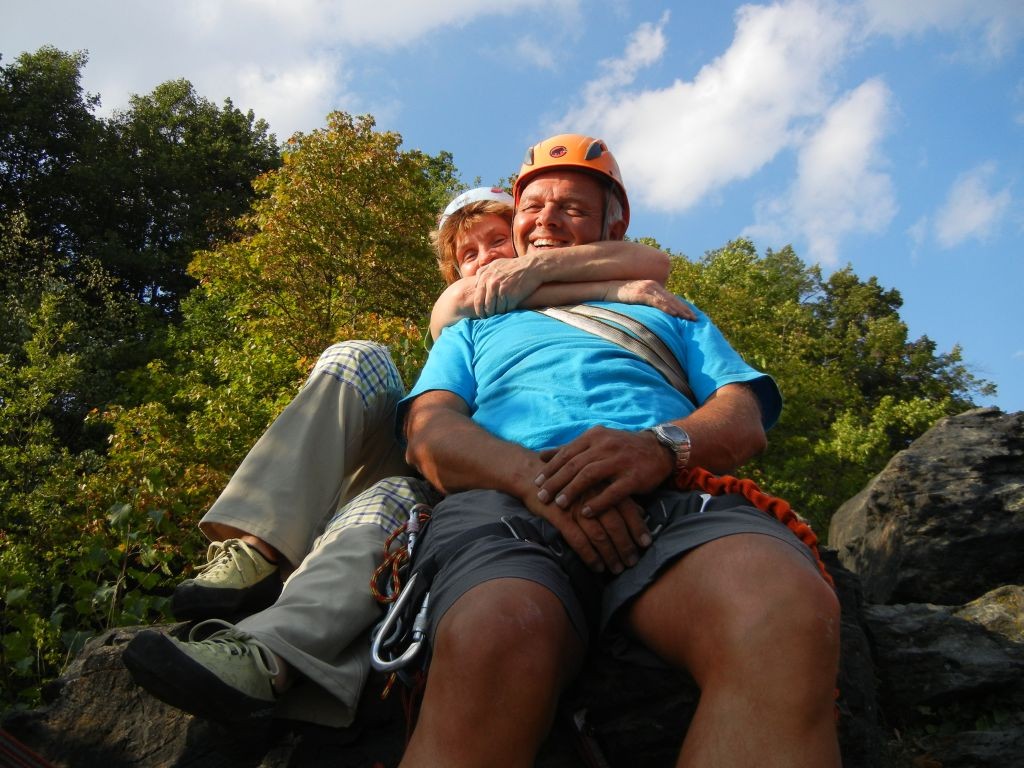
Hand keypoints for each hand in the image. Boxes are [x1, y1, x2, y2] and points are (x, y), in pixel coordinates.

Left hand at [472, 257, 542, 317]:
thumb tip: (474, 285)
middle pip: (486, 307)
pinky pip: (507, 310)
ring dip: (497, 314)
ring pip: (496, 310)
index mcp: (485, 277)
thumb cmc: (513, 266)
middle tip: (488, 319)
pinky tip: (508, 311)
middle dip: (486, 315)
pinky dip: (507, 312)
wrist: (532, 266)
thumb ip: (482, 273)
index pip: (478, 299)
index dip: (479, 309)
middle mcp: (492, 284)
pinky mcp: (513, 296)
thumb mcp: (495, 264)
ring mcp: (502, 290)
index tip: (481, 314)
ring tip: (498, 316)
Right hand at [525, 489, 650, 574]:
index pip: (627, 508)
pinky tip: (597, 567)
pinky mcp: (560, 516)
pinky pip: (578, 540)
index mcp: (603, 485)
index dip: (638, 527)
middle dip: (626, 546)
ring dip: (610, 555)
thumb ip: (618, 496)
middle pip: (615, 524)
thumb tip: (641, 511)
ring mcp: (576, 506)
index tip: (646, 544)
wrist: (532, 474)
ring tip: (617, 568)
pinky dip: (590, 556)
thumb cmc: (570, 481)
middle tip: (633, 562)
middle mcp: (592, 495)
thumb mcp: (595, 483)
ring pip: (599, 535)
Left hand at [534, 426, 673, 518]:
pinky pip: (613, 491)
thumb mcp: (596, 442)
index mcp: (594, 436)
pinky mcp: (634, 477)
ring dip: (572, 491)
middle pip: (574, 465)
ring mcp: (620, 461)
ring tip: (560, 504)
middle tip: (543, 496)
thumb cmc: (621, 448)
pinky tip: (586, 512)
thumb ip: (569, 449)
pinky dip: (597, 502)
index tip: (537, 482)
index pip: (567, 453)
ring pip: (590, 475)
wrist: (658, 449)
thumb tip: (541, 455)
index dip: (551, 468)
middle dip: (556, 481)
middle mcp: (606, 446)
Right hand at [603, 280, 695, 319]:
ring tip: (689, 319)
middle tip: (695, 319)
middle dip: (685, 309)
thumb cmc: (617, 295)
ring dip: (680, 310)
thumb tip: (650, 315)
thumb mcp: (634, 298)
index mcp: (653, 287)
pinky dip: (667, 308)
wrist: (604, 288)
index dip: (682, 307)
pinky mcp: (641, 293)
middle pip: (673, 299)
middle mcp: (653, 286)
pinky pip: (657, 302)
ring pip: (668, 301)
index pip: (671, 298)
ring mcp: (647, 288)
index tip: (690, 315)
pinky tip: (675, 315)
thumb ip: (644, 302)